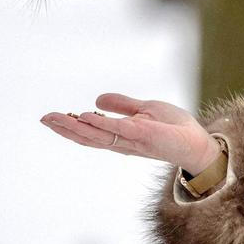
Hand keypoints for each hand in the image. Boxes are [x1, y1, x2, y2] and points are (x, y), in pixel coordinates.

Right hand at [41, 94, 220, 175]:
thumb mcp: (145, 110)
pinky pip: (119, 130)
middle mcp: (122, 142)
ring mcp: (132, 140)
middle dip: (64, 128)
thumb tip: (97, 100)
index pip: (90, 133)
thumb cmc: (175, 129)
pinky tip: (86, 116)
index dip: (71, 126)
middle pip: (88, 137)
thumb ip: (123, 106)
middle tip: (43, 118)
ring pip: (97, 136)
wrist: (200, 143)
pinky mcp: (145, 135)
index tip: (52, 117)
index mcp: (120, 137)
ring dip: (75, 128)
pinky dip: (101, 124)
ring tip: (56, 118)